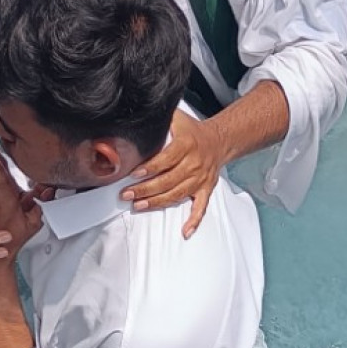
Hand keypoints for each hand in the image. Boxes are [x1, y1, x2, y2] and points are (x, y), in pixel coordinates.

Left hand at [120, 108, 224, 236]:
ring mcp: (200, 179)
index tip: (134, 174)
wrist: (219, 140)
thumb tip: (138, 116)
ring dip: (157, 202)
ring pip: (177, 194)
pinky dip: (194, 220)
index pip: (166, 159)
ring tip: (138, 206)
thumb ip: (159, 118)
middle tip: (127, 194)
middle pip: (168, 180)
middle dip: (145, 189)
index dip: (150, 168)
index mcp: (186, 145)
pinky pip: (201, 207)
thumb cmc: (192, 131)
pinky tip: (185, 231)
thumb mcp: (176, 118)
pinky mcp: (205, 189)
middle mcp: (194, 163)